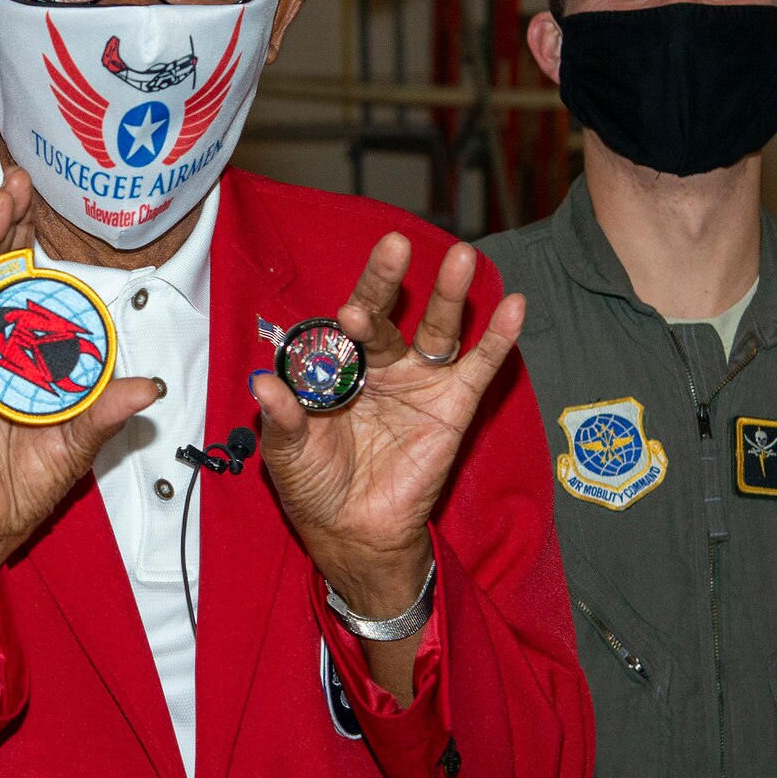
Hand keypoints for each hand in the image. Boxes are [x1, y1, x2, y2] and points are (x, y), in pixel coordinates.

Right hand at [0, 168, 157, 646]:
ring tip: (0, 205)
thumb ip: (107, 407)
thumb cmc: (27, 477)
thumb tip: (150, 384)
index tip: (47, 197)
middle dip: (6, 221)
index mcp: (18, 346)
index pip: (24, 279)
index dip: (32, 237)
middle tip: (21, 177)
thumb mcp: (80, 438)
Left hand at [252, 234, 525, 623]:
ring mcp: (418, 382)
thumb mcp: (287, 455)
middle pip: (385, 313)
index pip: (337, 330)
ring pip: (435, 328)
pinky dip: (498, 338)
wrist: (352, 532)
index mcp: (335, 369)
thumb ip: (282, 419)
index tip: (345, 314)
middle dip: (388, 281)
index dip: (343, 322)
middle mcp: (378, 365)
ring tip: (461, 256)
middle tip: (394, 245)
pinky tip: (514, 306)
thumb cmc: (314, 486)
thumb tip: (263, 385)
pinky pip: (479, 366)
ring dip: (449, 293)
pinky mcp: (454, 405)